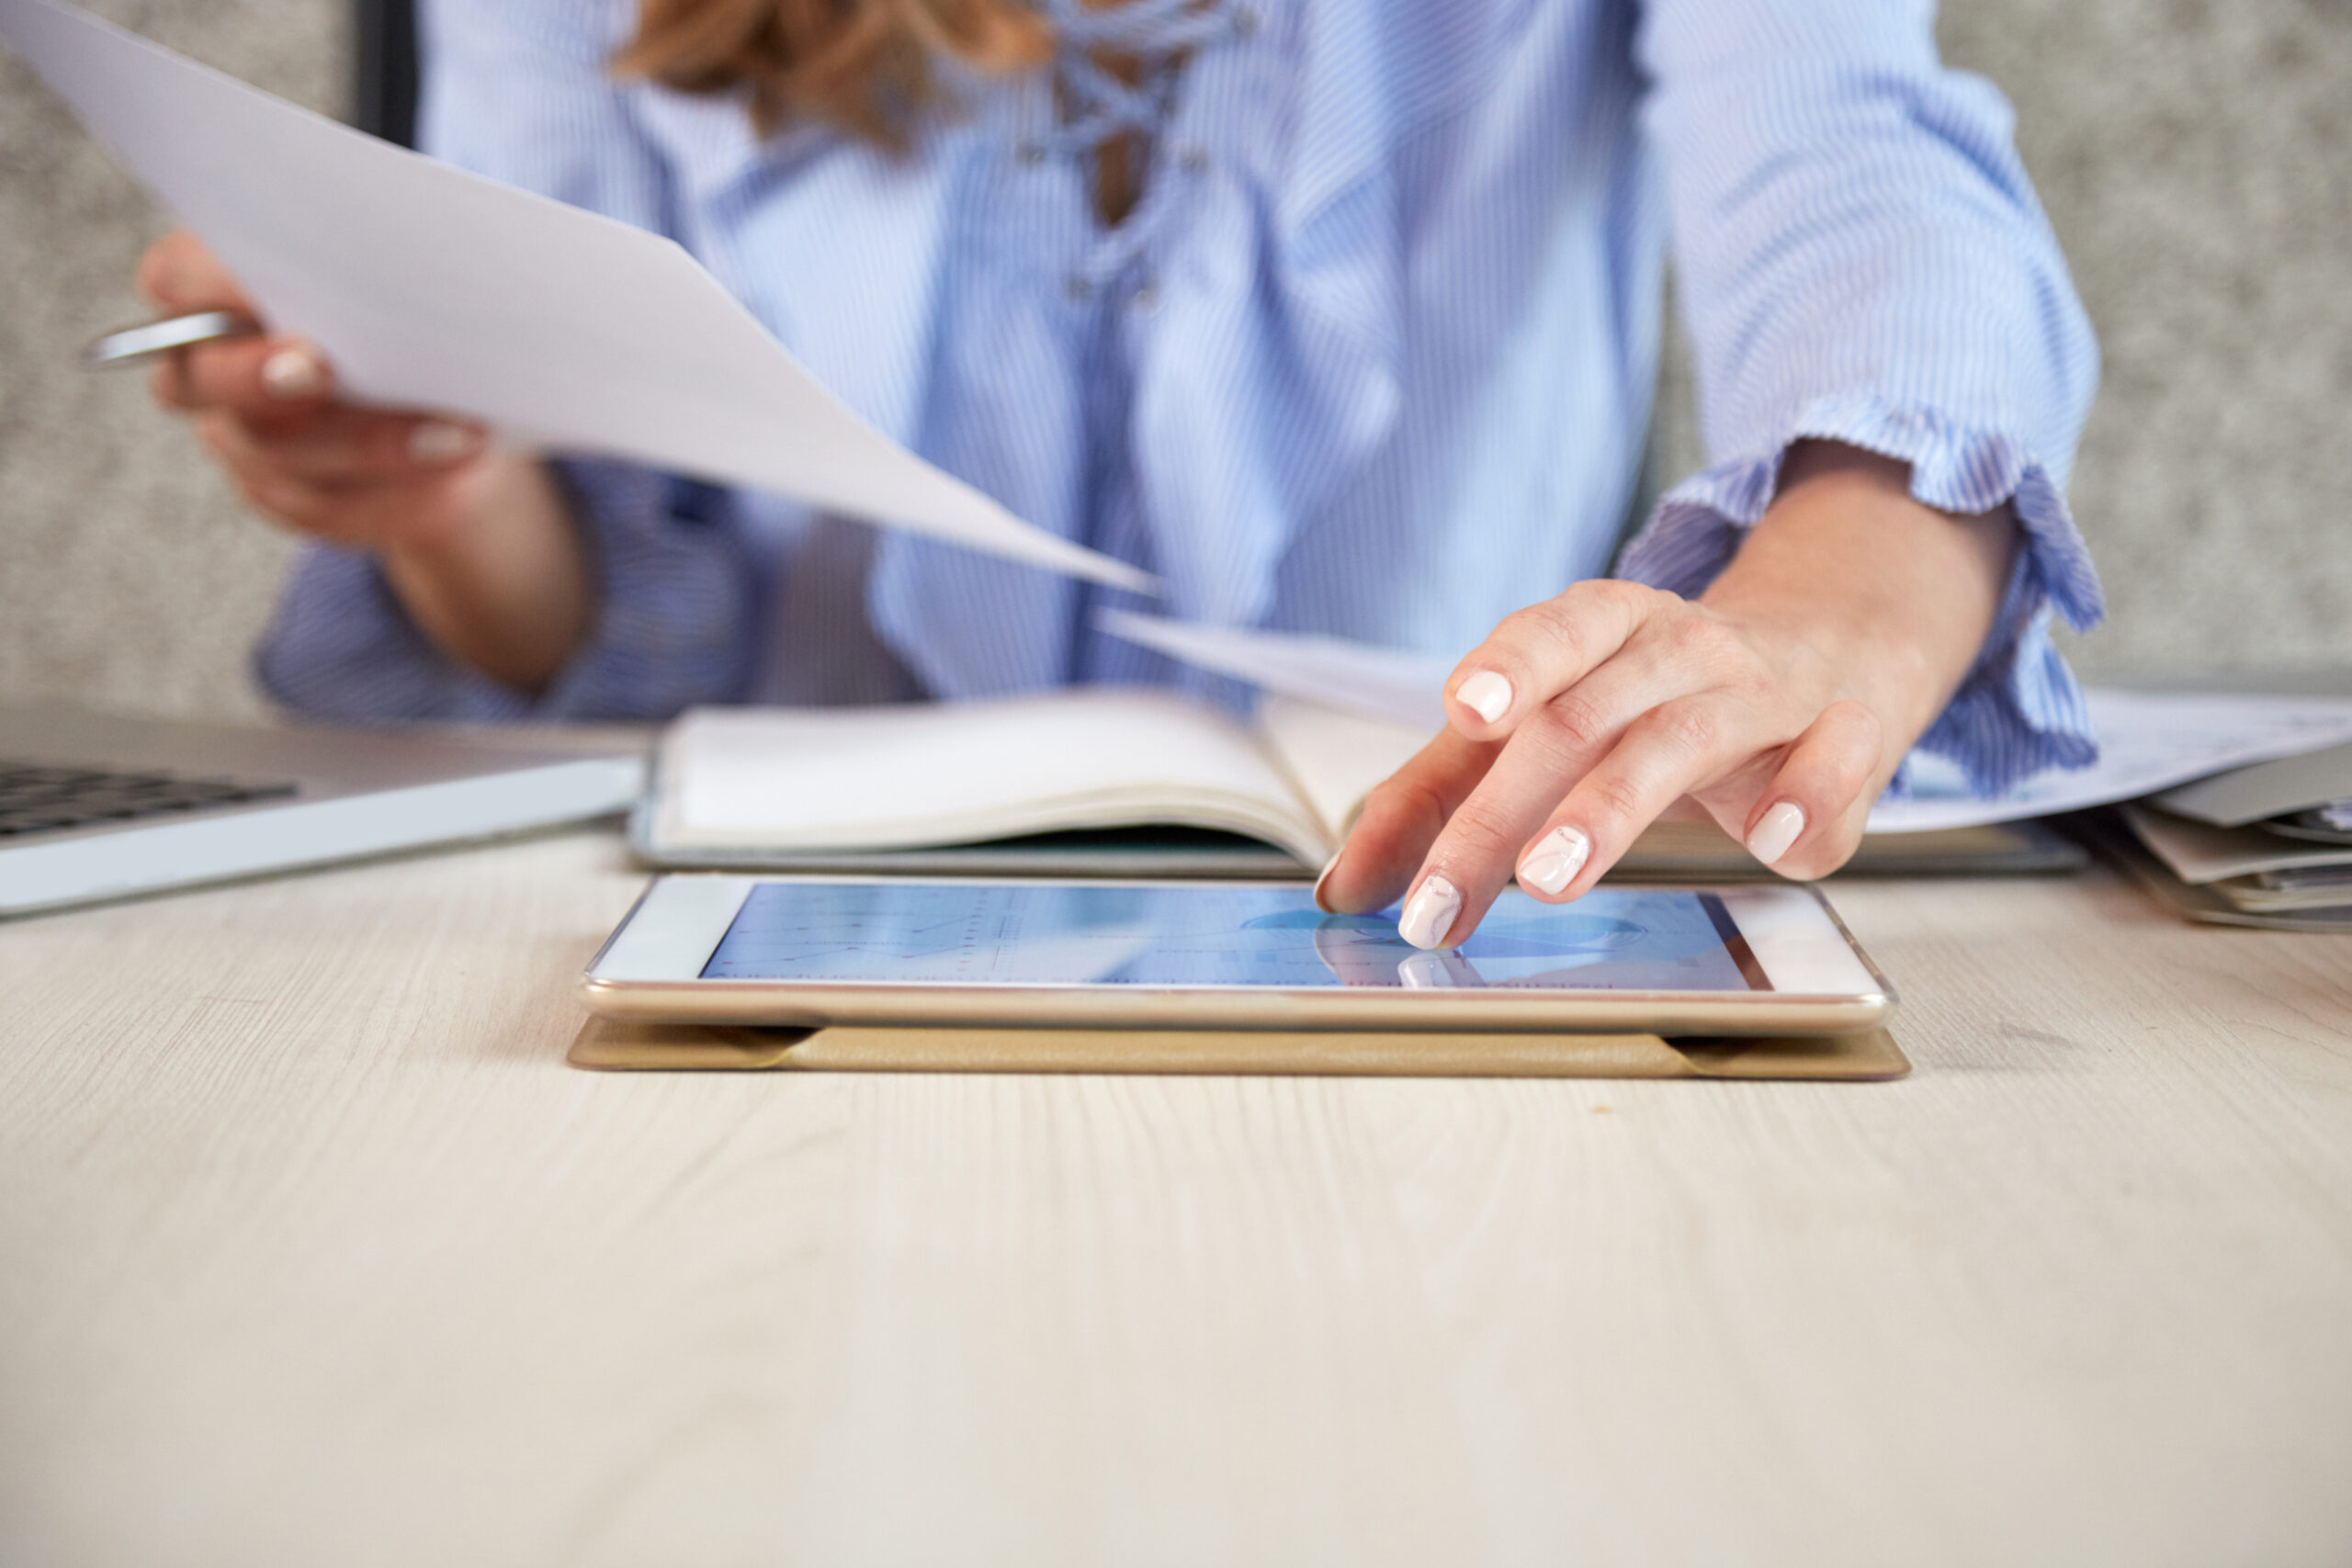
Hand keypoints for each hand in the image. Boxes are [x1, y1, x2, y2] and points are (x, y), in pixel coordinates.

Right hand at [135, 229, 588, 689]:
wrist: (445, 388)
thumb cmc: (407, 297)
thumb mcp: (400, 264)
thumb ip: (376, 259)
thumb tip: (419, 253)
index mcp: (211, 285)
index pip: (177, 279)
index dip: (212, 288)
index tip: (268, 290)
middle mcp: (208, 366)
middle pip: (208, 380)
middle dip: (264, 376)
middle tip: (324, 370)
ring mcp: (241, 439)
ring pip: (278, 456)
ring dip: (372, 446)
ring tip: (457, 433)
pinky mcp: (289, 496)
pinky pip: (328, 507)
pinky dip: (397, 493)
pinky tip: (455, 473)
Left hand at [1318, 443, 2015, 948]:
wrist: (1823, 654)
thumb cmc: (1648, 702)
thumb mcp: (1538, 727)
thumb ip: (1438, 794)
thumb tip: (1342, 887)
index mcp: (1602, 625)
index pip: (1546, 635)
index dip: (1506, 667)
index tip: (1462, 711)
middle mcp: (1677, 647)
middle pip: (1582, 718)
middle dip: (1502, 813)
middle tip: (1441, 900)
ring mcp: (1759, 694)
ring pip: (1681, 740)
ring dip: (1610, 810)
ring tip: (1549, 878)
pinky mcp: (1839, 743)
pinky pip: (1836, 759)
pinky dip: (1810, 794)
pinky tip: (1777, 838)